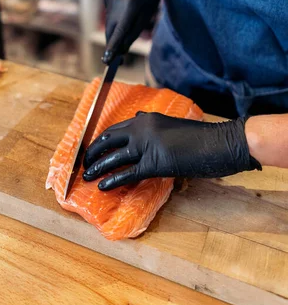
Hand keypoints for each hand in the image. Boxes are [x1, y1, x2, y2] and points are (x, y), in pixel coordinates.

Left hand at [83, 112, 261, 190]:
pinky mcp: (154, 163)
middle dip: (93, 152)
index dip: (100, 141)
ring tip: (87, 176)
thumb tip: (136, 128)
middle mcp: (142, 127)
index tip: (92, 150)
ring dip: (97, 167)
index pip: (115, 129)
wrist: (219, 143)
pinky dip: (112, 180)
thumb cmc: (200, 137)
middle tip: (84, 163)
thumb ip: (153, 129)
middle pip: (108, 140)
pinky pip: (127, 173)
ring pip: (113, 157)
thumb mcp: (171, 127)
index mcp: (146, 118)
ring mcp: (147, 145)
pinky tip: (103, 187)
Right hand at [102, 0, 163, 63]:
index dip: (113, 47)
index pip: (119, 31)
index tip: (107, 60)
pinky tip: (124, 10)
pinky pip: (109, 14)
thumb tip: (121, 49)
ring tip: (127, 24)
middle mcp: (118, 3)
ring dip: (115, 31)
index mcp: (131, 7)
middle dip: (113, 44)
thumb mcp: (147, 15)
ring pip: (109, 24)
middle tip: (115, 58)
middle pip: (110, 31)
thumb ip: (133, 32)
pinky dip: (114, 18)